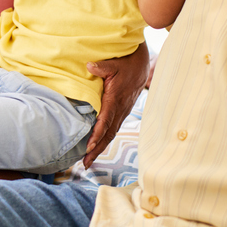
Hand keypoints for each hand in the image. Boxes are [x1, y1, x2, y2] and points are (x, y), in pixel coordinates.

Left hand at [83, 43, 149, 166]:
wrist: (141, 66)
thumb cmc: (126, 64)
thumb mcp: (114, 63)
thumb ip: (101, 66)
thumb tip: (89, 65)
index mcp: (115, 99)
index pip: (106, 120)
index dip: (97, 134)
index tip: (89, 146)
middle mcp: (120, 109)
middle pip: (108, 134)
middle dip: (97, 150)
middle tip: (85, 163)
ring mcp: (123, 112)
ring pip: (111, 134)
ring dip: (100, 148)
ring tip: (88, 161)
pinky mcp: (123, 112)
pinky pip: (114, 129)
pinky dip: (105, 140)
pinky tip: (97, 147)